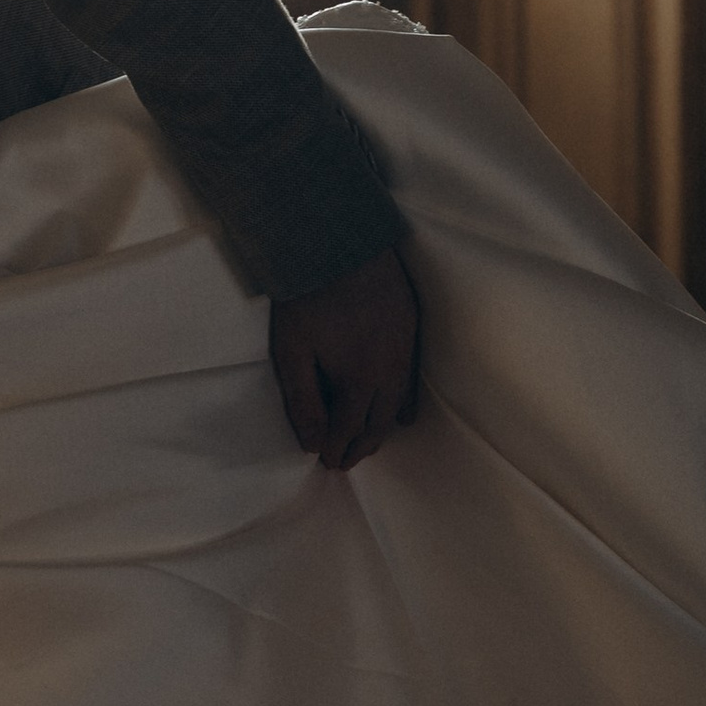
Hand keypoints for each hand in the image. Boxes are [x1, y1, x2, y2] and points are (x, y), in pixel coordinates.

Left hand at [268, 246, 419, 470]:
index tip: (327, 463)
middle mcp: (389, 371)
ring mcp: (405, 348)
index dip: (337, 449)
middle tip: (346, 462)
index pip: (349, 429)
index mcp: (358, 380)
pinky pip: (414, 378)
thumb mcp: (292, 351)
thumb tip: (311, 443)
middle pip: (378, 422)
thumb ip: (303, 400)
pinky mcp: (411, 327)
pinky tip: (404, 414)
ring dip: (383, 428)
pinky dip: (407, 402)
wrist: (339, 242)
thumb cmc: (307, 296)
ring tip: (370, 443)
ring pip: (399, 403)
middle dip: (361, 446)